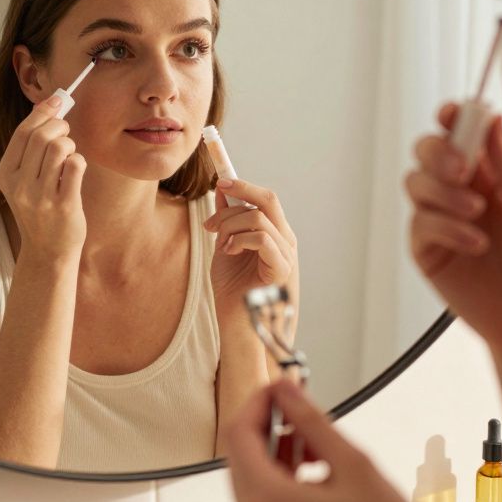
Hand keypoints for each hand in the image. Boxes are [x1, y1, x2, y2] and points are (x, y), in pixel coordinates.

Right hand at [0, 96, 87, 256]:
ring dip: (70, 146)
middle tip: (66, 134)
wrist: (48, 252)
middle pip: (42, 137)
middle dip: (60, 127)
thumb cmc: (39, 209)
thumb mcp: (24, 181)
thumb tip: (49, 104)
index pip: (23, 133)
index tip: (58, 100)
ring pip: (59, 148)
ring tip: (69, 157)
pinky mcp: (64, 205)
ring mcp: (41, 197)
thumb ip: (31, 147)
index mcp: (5, 175)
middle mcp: (20, 186)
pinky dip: (79, 162)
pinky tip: (75, 173)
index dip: (43, 112)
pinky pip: (76, 165)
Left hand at [204, 179, 297, 320]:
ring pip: (259, 217)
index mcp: (275, 234)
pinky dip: (239, 239)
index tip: (220, 173)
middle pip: (268, 199)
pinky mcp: (282, 269)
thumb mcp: (225, 249)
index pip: (265, 198)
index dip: (244, 182)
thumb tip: (223, 191)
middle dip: (239, 191)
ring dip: (230, 225)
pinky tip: (228, 252)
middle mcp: (285, 241)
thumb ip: (227, 222)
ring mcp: (287, 254)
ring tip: (219, 244)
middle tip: (215, 199)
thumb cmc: (233, 293)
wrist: (238, 328)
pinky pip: (261, 238)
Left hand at [227, 381, 433, 501]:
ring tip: (317, 443)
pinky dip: (280, 478)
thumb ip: (313, 422)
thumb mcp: (354, 468)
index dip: (259, 400)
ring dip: (277, 451)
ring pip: (250, 476)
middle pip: (240, 454)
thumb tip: (287, 390)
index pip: (239, 432)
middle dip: (268, 424)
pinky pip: (262, 501)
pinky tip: (315, 471)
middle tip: (300, 408)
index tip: (281, 385)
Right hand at [405, 103, 501, 351]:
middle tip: (462, 168)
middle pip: (426, 152)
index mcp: (491, 177)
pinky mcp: (427, 249)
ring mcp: (441, 220)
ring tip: (476, 213)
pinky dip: (447, 228)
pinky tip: (475, 243)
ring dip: (444, 192)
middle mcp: (461, 192)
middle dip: (439, 152)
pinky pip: (420, 223)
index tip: (451, 114)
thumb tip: (494, 121)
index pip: (460, 135)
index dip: (451, 119)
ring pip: (416, 183)